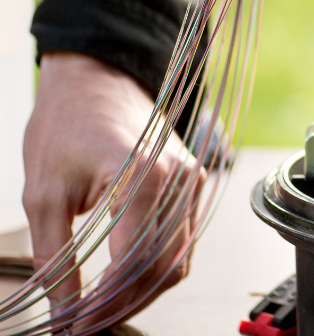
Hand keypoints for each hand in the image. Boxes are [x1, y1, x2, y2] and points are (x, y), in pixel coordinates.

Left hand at [22, 52, 205, 331]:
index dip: (105, 304)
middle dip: (124, 304)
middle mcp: (178, 180)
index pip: (133, 263)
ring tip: (100, 310)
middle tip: (84, 326)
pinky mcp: (191, 183)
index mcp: (144, 178)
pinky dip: (155, 269)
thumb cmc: (67, 125)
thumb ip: (57, 259)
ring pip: (178, 259)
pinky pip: (182, 240)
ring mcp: (191, 181)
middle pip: (162, 268)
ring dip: (142, 292)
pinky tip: (123, 282)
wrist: (96, 81)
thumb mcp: (44, 195)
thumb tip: (65, 312)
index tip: (76, 326)